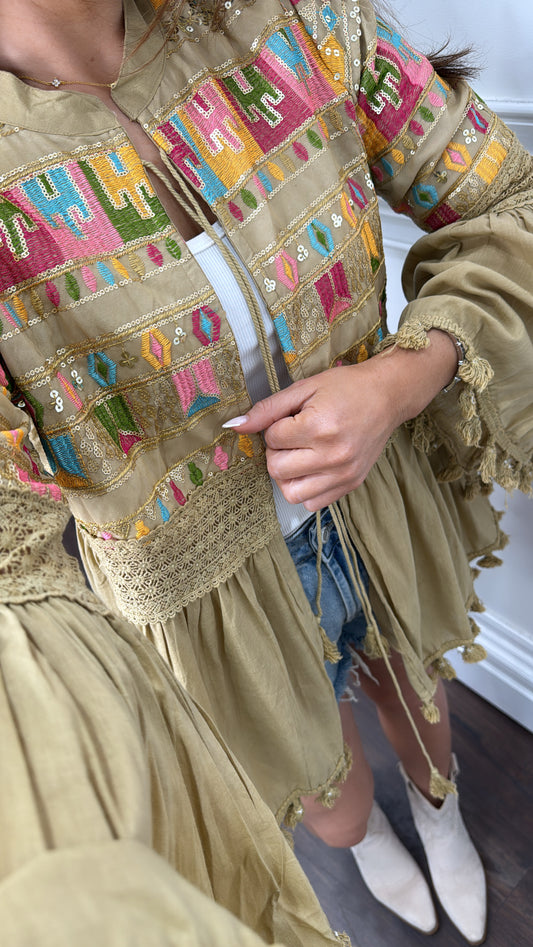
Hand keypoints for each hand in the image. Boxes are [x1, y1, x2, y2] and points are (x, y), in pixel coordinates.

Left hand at [223, 330, 458, 510]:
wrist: (388, 396)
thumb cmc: (347, 388)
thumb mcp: (305, 388)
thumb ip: (268, 409)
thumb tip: (234, 426)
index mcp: (320, 427)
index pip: (272, 439)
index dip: (275, 428)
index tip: (292, 418)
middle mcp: (332, 455)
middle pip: (276, 469)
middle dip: (277, 452)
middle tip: (293, 436)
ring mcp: (343, 474)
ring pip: (291, 493)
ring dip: (287, 475)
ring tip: (300, 455)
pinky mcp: (351, 484)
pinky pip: (313, 503)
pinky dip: (305, 489)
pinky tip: (312, 468)